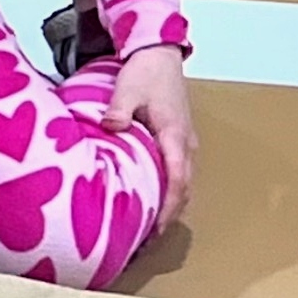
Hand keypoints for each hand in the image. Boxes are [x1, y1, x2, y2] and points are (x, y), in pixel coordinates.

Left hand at [104, 43, 198, 233]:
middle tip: (145, 241)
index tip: (154, 230)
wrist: (160, 56)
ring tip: (147, 230)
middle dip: (168, 216)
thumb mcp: (127, 88)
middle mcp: (185, 144)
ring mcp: (184, 144)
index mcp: (175, 135)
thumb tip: (112, 127)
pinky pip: (176, 173)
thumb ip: (119, 110)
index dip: (168, 208)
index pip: (177, 180)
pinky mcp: (177, 141)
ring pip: (182, 183)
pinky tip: (150, 202)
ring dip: (169, 206)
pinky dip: (168, 192)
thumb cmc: (145, 73)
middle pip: (183, 189)